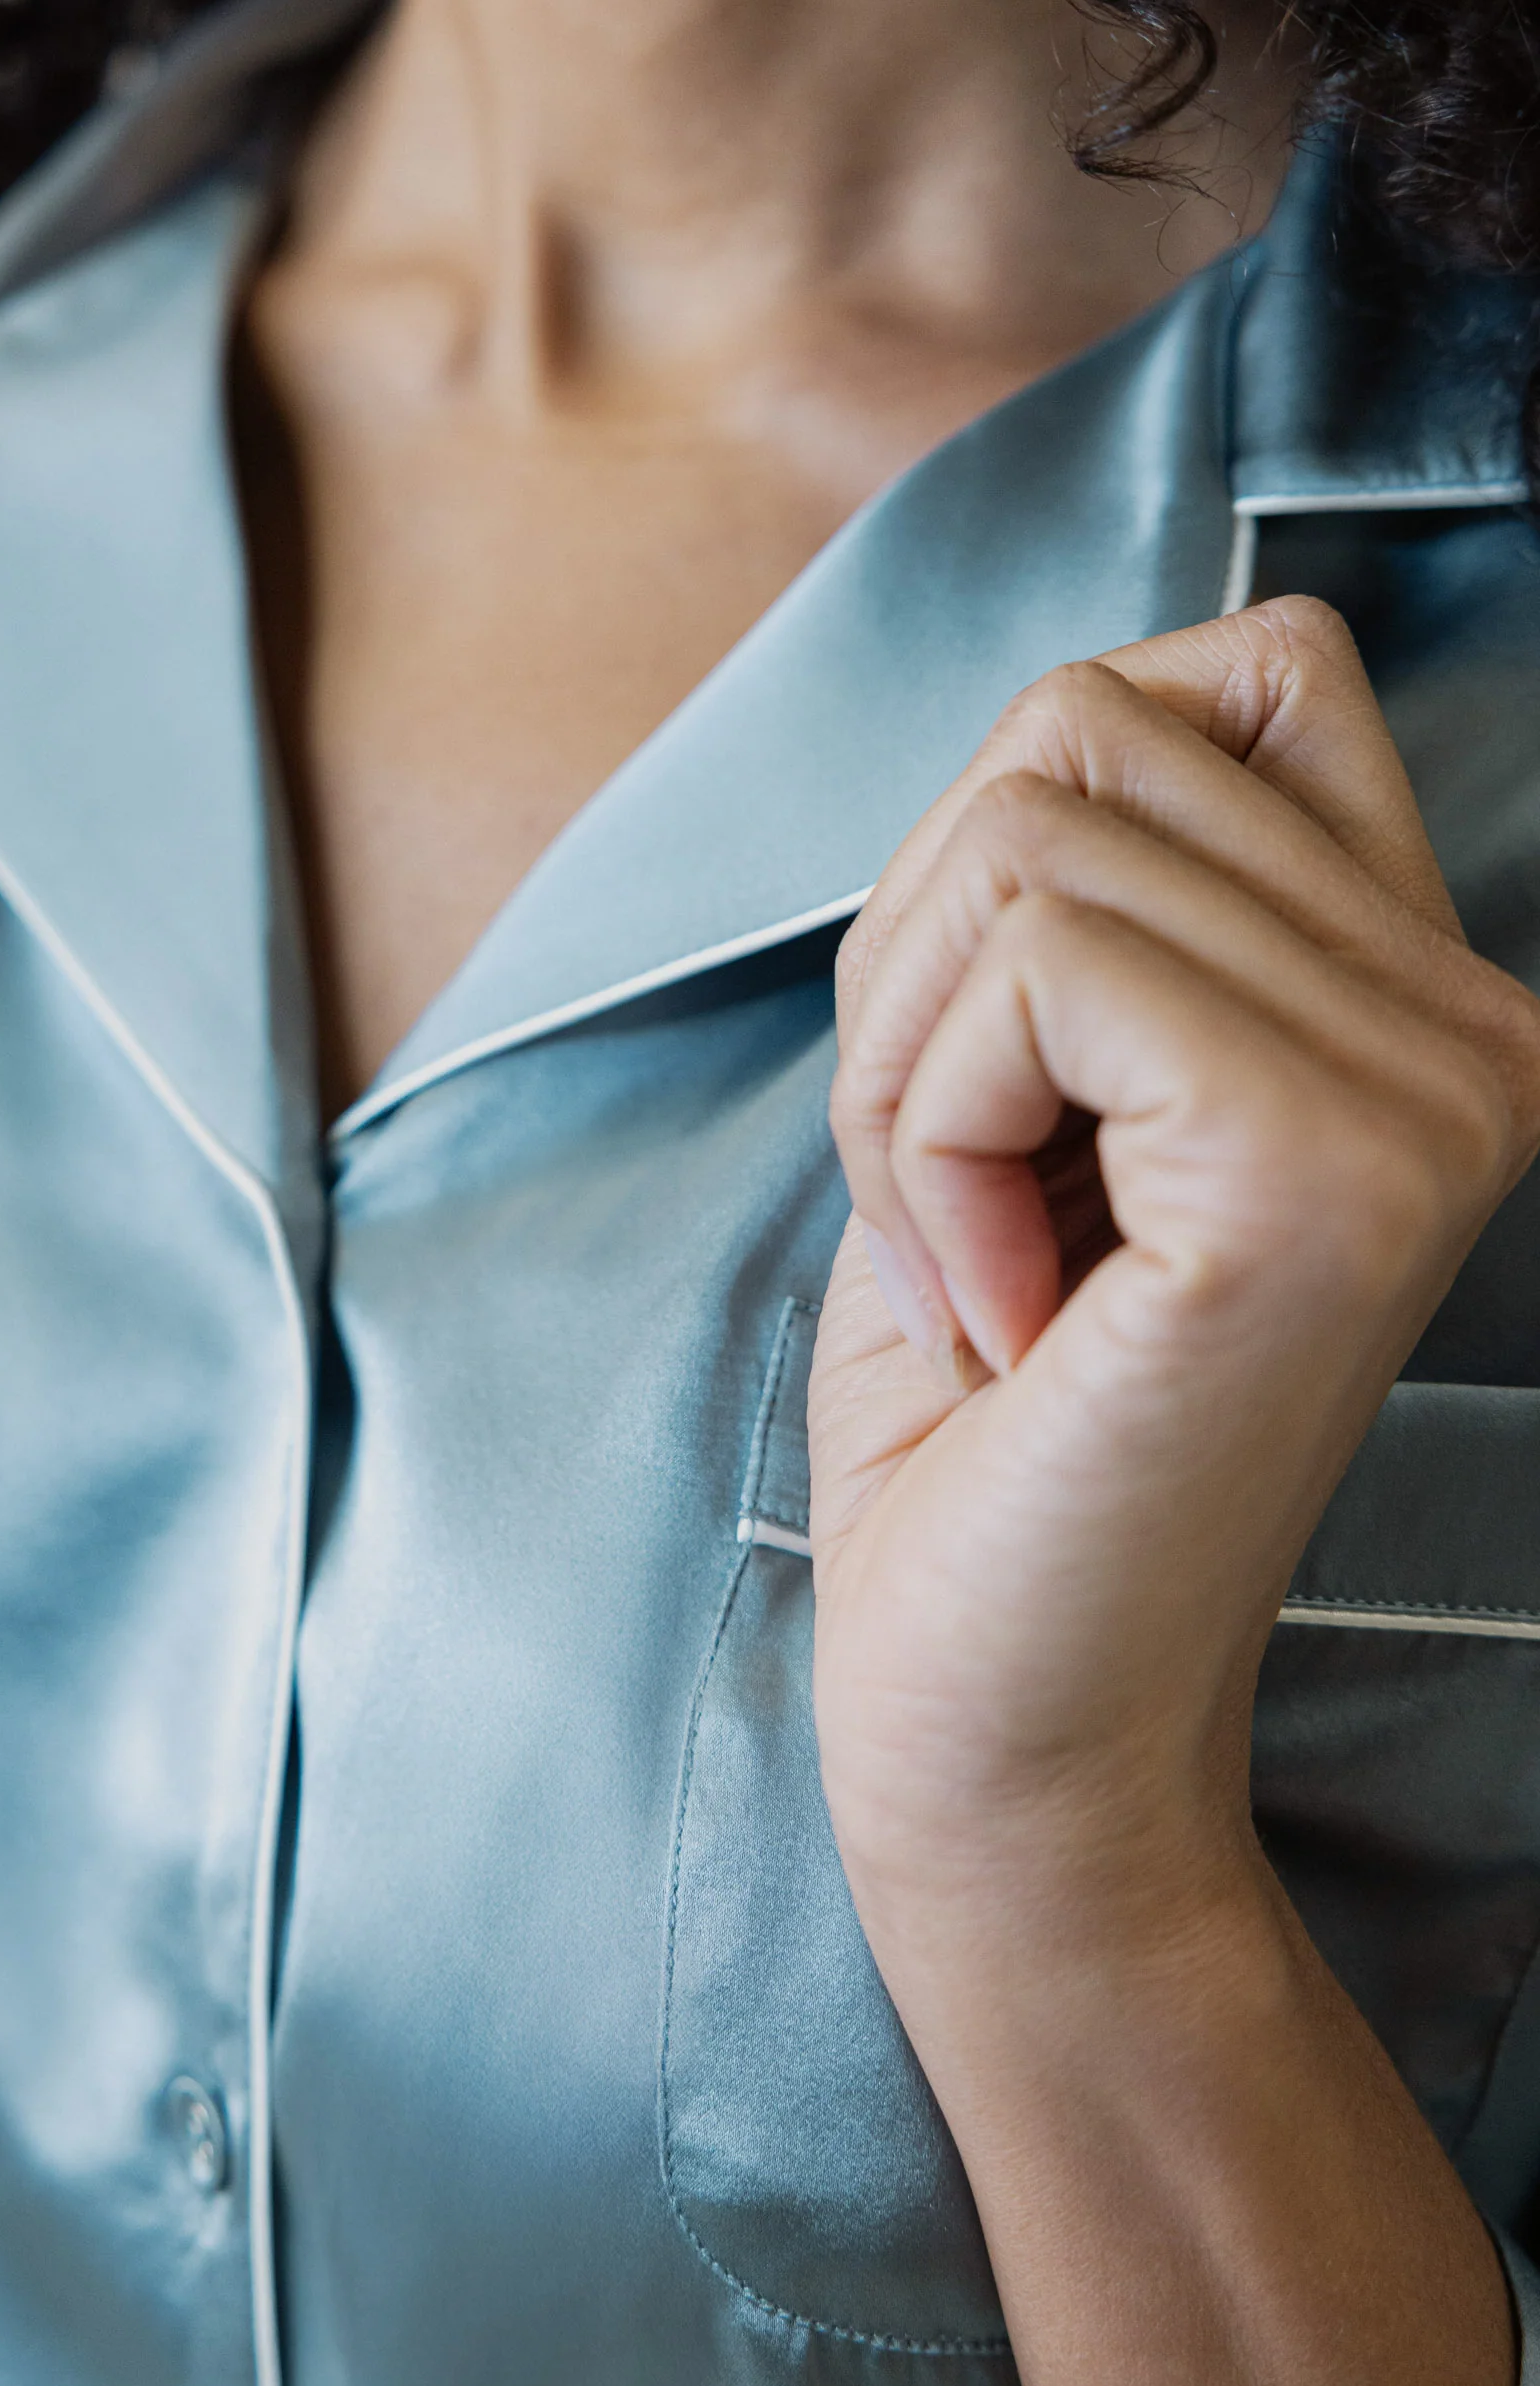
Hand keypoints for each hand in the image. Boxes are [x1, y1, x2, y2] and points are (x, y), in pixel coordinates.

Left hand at [809, 594, 1539, 1921]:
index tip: (1015, 1061)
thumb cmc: (978, 1418)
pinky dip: (927, 1128)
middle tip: (963, 1194)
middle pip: (1086, 727)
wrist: (1002, 1722)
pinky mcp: (1329, 1167)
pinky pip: (1031, 963)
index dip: (1038, 818)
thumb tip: (1072, 706)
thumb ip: (1088, 881)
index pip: (1255, 662)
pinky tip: (1006, 1307)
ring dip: (906, 1059)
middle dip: (917, 958)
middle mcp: (1480, 1027)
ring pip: (1031, 831)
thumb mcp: (1020, 1080)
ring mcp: (1431, 1092)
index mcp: (1422, 997)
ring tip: (985, 1258)